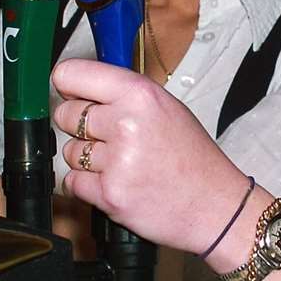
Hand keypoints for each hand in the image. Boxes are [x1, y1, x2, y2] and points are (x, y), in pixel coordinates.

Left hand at [51, 58, 249, 257]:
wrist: (215, 206)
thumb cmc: (193, 159)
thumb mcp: (166, 108)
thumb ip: (122, 94)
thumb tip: (76, 86)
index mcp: (140, 94)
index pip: (72, 74)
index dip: (68, 86)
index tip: (72, 94)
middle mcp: (126, 122)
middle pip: (65, 114)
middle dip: (78, 127)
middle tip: (106, 137)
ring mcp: (117, 161)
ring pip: (69, 151)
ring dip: (86, 160)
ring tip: (120, 165)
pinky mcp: (110, 194)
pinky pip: (72, 183)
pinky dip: (86, 187)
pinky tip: (113, 184)